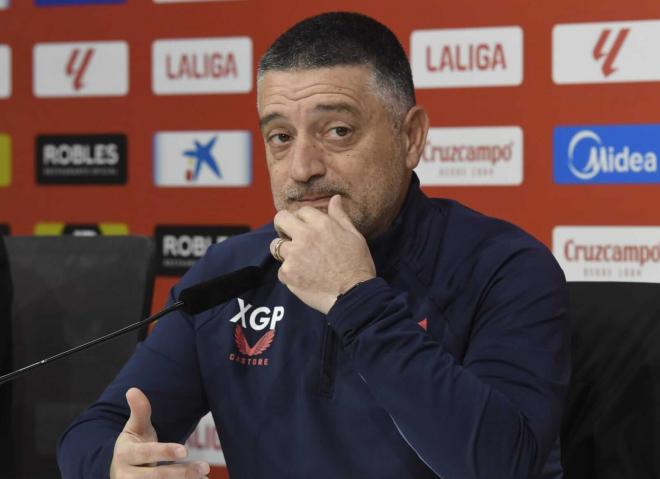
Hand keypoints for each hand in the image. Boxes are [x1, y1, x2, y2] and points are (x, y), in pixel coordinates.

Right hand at [110, 388, 209, 477]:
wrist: (121, 472)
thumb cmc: (133, 445)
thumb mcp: (134, 428)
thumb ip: (139, 411)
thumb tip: (132, 390)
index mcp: (125, 454)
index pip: (146, 453)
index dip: (165, 451)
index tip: (184, 450)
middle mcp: (127, 476)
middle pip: (156, 476)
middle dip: (181, 473)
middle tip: (205, 467)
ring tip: (204, 474)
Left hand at [270, 195, 375, 313]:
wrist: (354, 295)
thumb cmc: (357, 265)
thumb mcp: (354, 236)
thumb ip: (340, 216)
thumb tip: (335, 198)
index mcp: (322, 224)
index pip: (301, 211)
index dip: (304, 220)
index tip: (308, 229)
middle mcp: (305, 236)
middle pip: (280, 219)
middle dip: (283, 226)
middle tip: (290, 236)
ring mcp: (294, 255)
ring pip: (276, 246)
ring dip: (285, 252)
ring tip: (300, 261)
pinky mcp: (288, 273)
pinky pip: (281, 270)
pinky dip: (290, 275)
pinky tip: (304, 279)